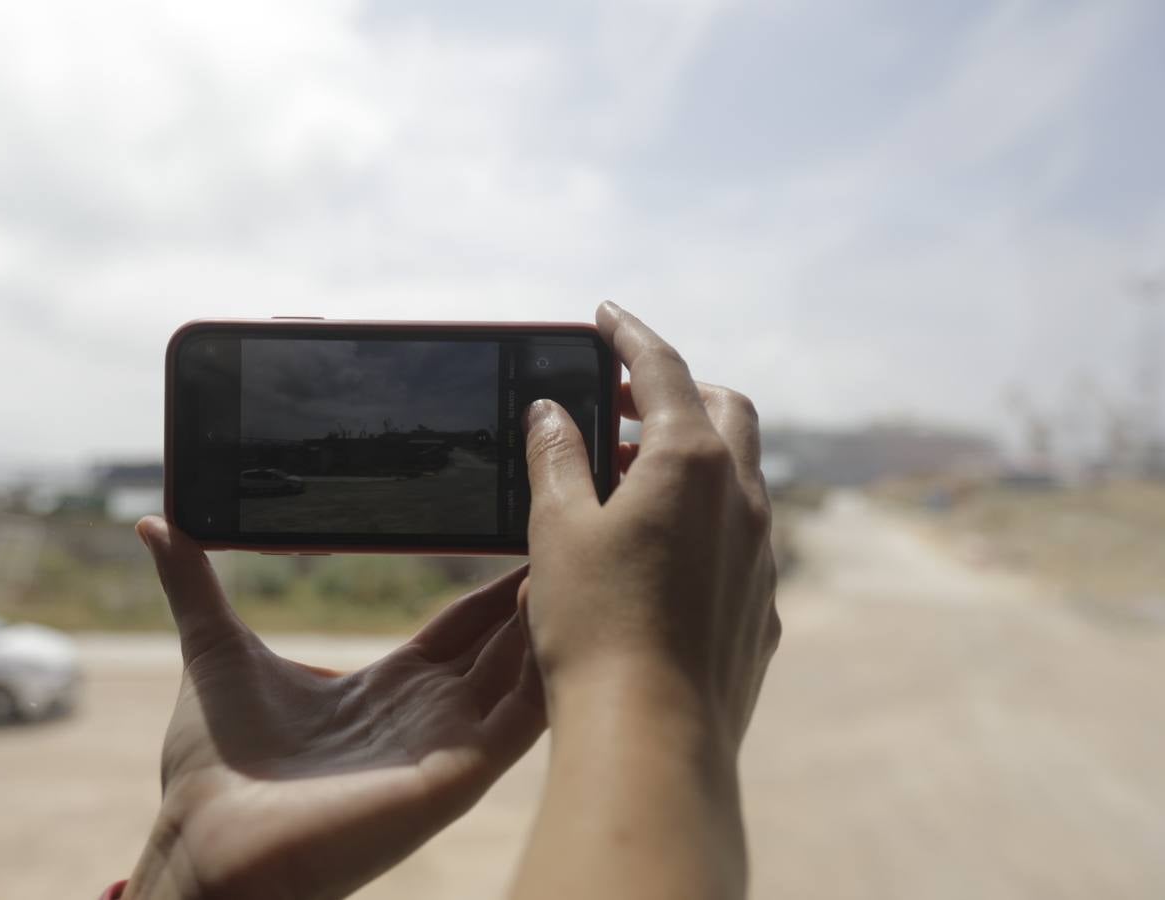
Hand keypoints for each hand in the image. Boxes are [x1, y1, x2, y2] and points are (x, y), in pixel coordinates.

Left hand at [125, 518, 542, 899]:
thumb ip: (195, 583)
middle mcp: (429, 715)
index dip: (497, 585)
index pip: (464, 627)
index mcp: (391, 688)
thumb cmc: (214, 765)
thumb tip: (157, 521)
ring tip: (582, 559)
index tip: (524, 536)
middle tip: (577, 531)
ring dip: (549, 620)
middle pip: (503, 642)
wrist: (205, 841)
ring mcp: (447, 744)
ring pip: (520, 671)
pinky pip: (518, 718)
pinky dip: (543, 670)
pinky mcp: (454, 774)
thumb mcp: (215, 648)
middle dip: (538, 591)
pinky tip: (563, 621)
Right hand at [521, 301, 779, 742]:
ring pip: (739, 474)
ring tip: (628, 478)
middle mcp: (742, 497)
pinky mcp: (762, 605)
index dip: (630, 335)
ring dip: (690, 456)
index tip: (606, 315)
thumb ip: (556, 458)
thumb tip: (550, 412)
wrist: (654, 737)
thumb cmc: (596, 627)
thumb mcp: (558, 529)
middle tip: (621, 401)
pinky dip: (705, 516)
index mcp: (691, 461)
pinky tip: (660, 551)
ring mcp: (762, 554)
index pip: (663, 369)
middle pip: (723, 409)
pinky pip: (741, 536)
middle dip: (675, 391)